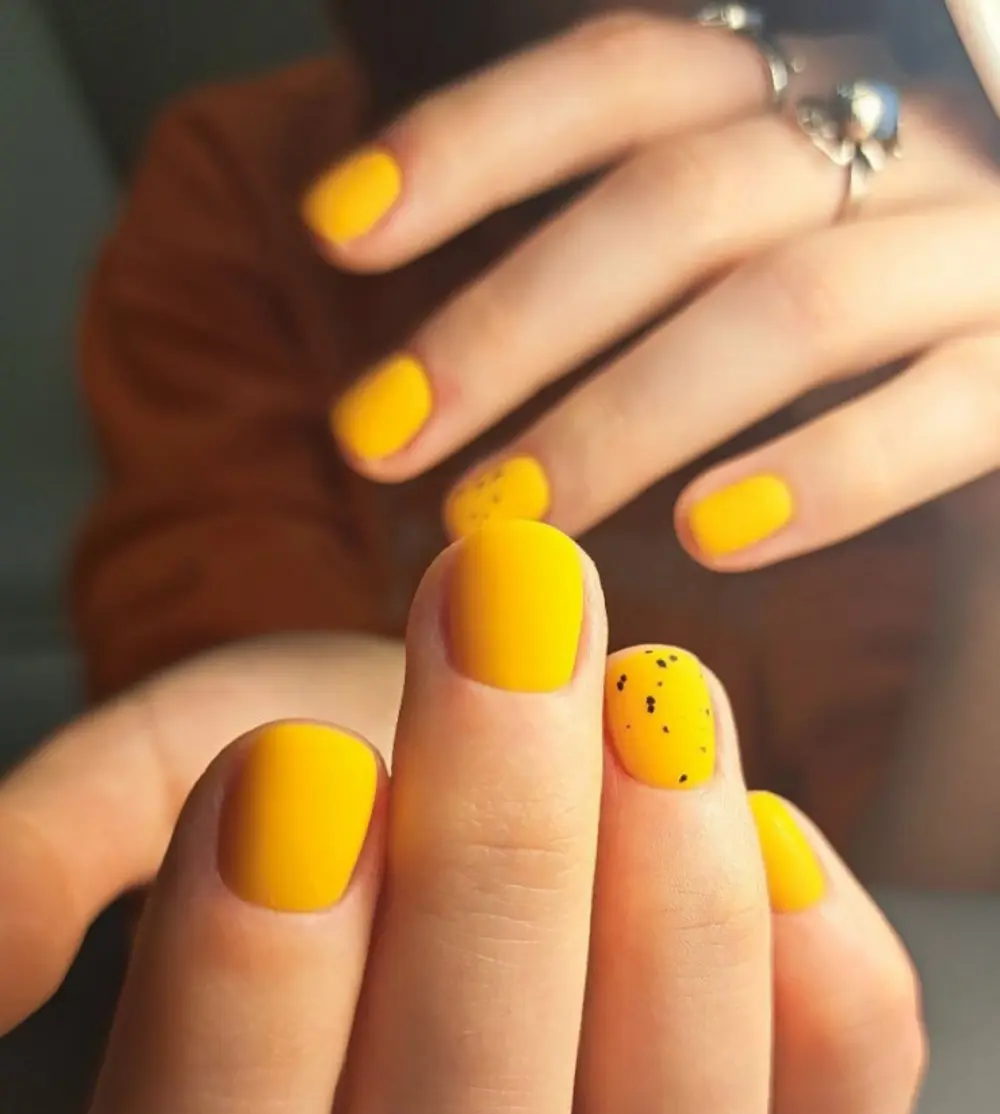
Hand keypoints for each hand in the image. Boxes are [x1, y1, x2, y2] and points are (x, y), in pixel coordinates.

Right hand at [56, 523, 922, 1113]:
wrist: (463, 717)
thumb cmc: (305, 746)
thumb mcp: (162, 758)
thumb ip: (66, 847)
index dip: (242, 1023)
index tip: (288, 768)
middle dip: (489, 866)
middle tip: (500, 604)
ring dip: (665, 910)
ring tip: (643, 684)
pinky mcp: (776, 1088)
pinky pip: (841, 1107)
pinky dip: (822, 975)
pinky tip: (764, 820)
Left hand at [306, 12, 999, 567]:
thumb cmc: (889, 305)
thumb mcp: (764, 233)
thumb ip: (656, 244)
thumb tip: (460, 352)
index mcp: (815, 91)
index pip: (627, 73)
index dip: (473, 143)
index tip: (336, 232)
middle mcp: (907, 135)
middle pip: (677, 202)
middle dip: (508, 324)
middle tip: (377, 442)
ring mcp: (985, 246)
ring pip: (787, 308)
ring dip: (623, 419)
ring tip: (504, 517)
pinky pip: (949, 408)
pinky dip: (830, 472)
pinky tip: (711, 537)